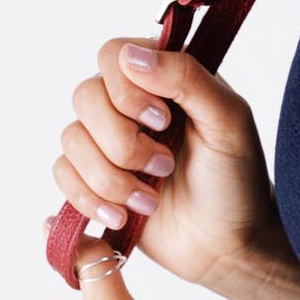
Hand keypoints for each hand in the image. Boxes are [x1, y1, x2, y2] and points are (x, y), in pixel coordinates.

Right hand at [53, 36, 282, 287]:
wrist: (227, 244)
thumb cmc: (237, 179)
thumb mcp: (227, 121)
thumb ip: (186, 78)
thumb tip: (132, 55)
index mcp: (165, 79)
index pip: (114, 54)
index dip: (127, 90)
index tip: (163, 121)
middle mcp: (130, 104)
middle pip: (85, 96)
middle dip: (122, 142)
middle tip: (165, 166)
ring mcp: (108, 141)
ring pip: (70, 138)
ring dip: (111, 176)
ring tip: (150, 200)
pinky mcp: (92, 179)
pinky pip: (62, 174)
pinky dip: (89, 198)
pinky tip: (123, 215)